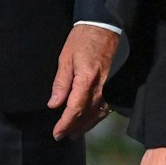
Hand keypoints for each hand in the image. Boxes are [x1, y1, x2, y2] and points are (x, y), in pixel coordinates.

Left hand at [49, 24, 117, 138]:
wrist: (103, 28)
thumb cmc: (82, 40)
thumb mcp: (65, 58)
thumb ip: (61, 83)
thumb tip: (54, 104)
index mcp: (86, 80)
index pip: (74, 109)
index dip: (65, 123)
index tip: (56, 133)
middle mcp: (100, 87)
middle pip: (86, 115)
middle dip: (73, 128)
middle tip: (61, 136)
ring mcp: (108, 87)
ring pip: (97, 114)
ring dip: (85, 126)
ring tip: (73, 133)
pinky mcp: (112, 86)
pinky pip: (105, 107)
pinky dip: (96, 118)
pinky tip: (89, 121)